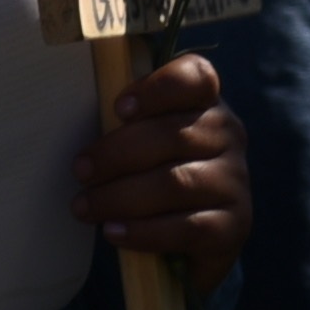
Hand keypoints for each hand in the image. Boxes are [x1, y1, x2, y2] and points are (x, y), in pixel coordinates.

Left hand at [80, 54, 255, 300]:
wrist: (192, 231)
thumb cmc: (152, 168)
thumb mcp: (140, 136)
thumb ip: (123, 119)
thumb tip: (73, 113)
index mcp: (204, 103)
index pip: (197, 77)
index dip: (158, 88)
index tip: (117, 108)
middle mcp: (228, 136)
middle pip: (173, 135)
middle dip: (116, 154)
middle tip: (80, 170)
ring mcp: (235, 181)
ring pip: (176, 184)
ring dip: (120, 196)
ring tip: (84, 207)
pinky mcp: (234, 225)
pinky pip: (185, 228)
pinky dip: (143, 231)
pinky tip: (113, 231)